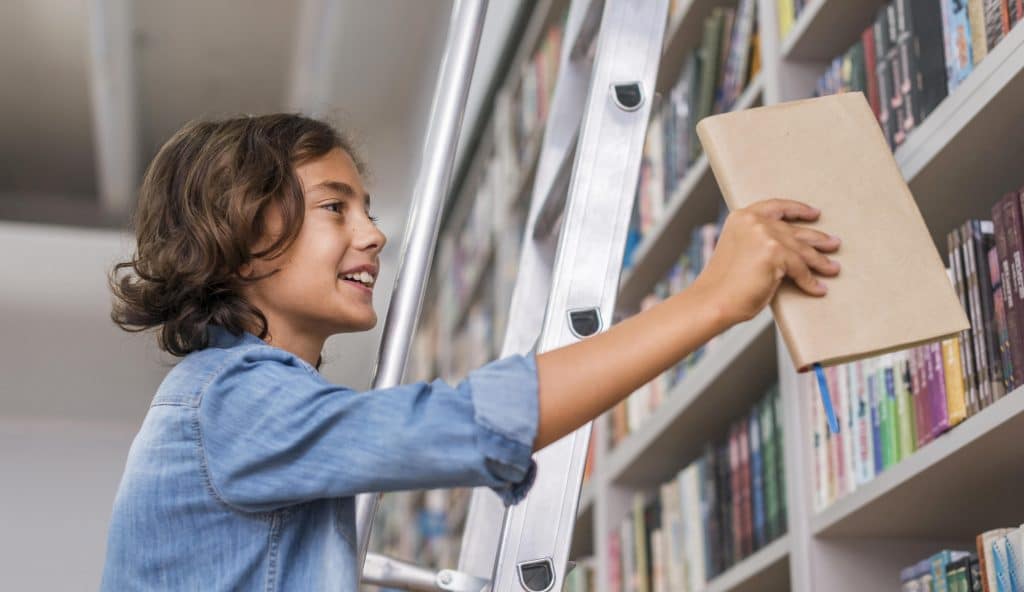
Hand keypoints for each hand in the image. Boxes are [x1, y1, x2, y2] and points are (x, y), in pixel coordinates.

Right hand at [690, 199, 840, 325]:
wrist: (713, 300)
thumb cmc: (724, 284)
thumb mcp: (740, 252)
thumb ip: (759, 242)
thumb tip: (792, 249)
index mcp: (742, 217)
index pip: (777, 207)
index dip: (798, 209)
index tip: (814, 214)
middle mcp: (754, 221)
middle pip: (795, 230)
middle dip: (818, 239)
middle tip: (833, 244)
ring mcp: (765, 235)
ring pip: (803, 249)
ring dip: (820, 261)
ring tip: (833, 268)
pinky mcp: (776, 253)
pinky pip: (801, 269)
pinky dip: (810, 281)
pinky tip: (817, 288)